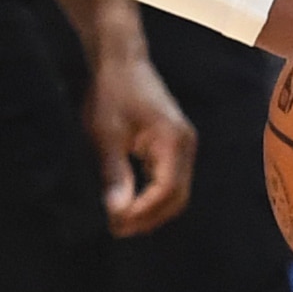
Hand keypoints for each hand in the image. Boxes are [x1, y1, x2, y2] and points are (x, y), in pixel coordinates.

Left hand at [82, 0, 196, 234]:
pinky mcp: (173, 145)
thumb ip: (115, 174)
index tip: (116, 224)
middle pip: (177, 197)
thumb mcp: (107, 135)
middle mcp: (186, 146)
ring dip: (151, 209)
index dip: (143, 212)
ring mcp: (182, 146)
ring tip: (121, 222)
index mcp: (174, 142)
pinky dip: (152, 196)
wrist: (120, 61)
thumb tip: (117, 212)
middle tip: (117, 230)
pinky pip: (169, 179)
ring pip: (175, 191)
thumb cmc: (112, 93)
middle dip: (149, 217)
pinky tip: (130, 203)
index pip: (167, 190)